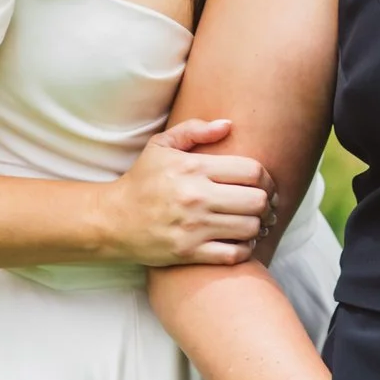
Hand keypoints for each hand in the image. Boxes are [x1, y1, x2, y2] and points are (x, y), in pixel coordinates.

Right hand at [104, 118, 277, 266]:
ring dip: (258, 226)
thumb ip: (195, 130)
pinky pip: (234, 254)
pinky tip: (241, 241)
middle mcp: (195, 197)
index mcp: (192, 168)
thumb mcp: (161, 145)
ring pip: (249, 228)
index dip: (267, 177)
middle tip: (266, 204)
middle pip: (257, 200)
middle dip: (267, 203)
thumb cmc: (142, 180)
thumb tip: (228, 125)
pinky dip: (245, 249)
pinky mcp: (188, 252)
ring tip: (255, 222)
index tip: (265, 183)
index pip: (251, 170)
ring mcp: (192, 227)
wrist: (112, 220)